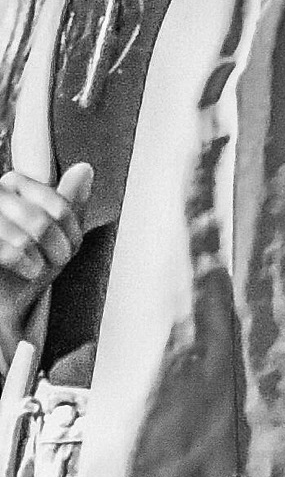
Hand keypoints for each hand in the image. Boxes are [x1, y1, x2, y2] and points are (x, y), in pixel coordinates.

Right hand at [0, 165, 92, 339]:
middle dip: (59, 247)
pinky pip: (13, 248)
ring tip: (35, 266)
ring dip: (43, 259)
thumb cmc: (24, 273)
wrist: (2, 307)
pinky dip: (26, 266)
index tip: (67, 246)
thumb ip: (68, 204)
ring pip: (30, 232)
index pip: (54, 199)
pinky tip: (23, 270)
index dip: (69, 228)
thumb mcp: (56, 238)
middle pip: (44, 217)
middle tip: (52, 260)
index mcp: (12, 187)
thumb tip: (84, 169)